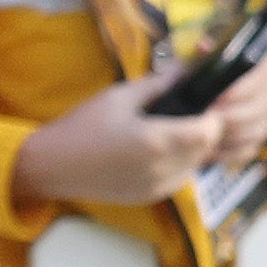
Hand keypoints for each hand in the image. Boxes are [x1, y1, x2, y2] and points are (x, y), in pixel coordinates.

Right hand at [5, 43, 266, 216]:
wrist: (53, 165)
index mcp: (156, 142)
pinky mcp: (151, 197)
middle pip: (206, 149)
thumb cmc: (83, 127)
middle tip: (191, 111)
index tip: (206, 102)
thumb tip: (186, 69)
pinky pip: (180, 178)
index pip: (209, 131)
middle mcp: (163, 170)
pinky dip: (180, 163)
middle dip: (205, 130)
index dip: (213, 116)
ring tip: (173, 128)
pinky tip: (160, 148)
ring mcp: (158, 188)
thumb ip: (157, 84)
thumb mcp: (119, 97)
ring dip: (194, 148)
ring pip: (196, 165)